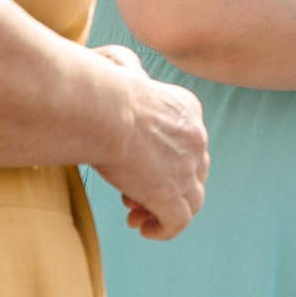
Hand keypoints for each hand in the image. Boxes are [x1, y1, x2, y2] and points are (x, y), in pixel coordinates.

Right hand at [84, 46, 208, 240]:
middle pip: (192, 170)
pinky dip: (164, 229)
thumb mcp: (120, 68)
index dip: (166, 158)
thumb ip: (128, 69)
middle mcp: (195, 138)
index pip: (188, 141)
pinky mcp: (172, 195)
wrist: (103, 109)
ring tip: (136, 214)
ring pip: (190, 199)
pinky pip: (178, 223)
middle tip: (132, 190)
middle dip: (165, 183)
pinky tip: (144, 228)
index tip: (136, 164)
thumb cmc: (101, 88)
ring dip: (163, 208)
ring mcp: (187, 169)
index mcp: (186, 108)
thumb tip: (125, 67)